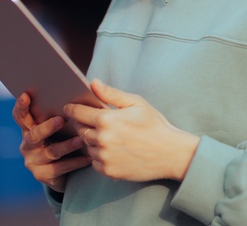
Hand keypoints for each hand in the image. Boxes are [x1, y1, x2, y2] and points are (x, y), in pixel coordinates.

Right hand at [12, 93, 92, 192]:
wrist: (66, 168)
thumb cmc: (65, 136)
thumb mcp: (60, 124)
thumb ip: (63, 109)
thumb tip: (84, 88)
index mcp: (29, 128)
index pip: (21, 116)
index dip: (21, 106)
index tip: (26, 95)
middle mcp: (28, 145)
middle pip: (34, 135)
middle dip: (47, 127)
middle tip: (61, 119)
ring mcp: (34, 161)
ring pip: (51, 152)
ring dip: (67, 145)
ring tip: (81, 139)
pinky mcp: (43, 175)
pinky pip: (60, 168)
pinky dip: (76, 162)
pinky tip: (88, 157)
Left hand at [64, 79, 199, 181]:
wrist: (169, 152)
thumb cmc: (153, 124)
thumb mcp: (135, 103)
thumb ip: (111, 93)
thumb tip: (93, 83)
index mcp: (106, 120)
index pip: (78, 112)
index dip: (72, 108)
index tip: (68, 107)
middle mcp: (102, 140)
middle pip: (80, 129)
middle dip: (82, 123)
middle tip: (92, 120)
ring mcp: (104, 158)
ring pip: (87, 146)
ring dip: (92, 139)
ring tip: (106, 135)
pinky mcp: (108, 172)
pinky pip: (94, 161)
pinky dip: (99, 154)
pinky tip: (112, 148)